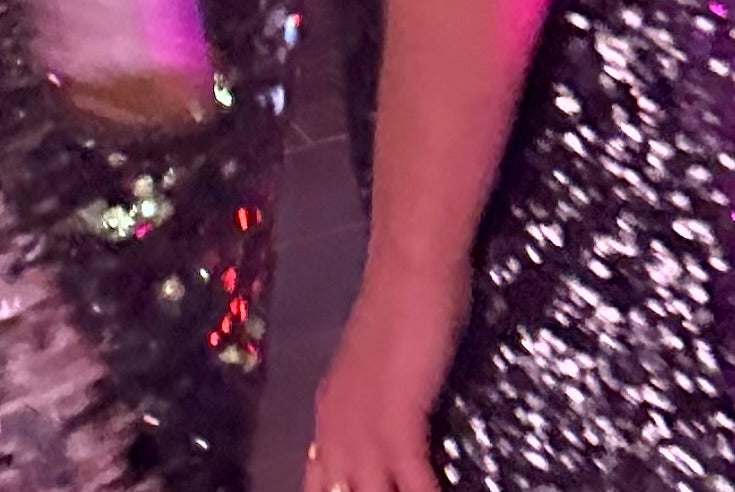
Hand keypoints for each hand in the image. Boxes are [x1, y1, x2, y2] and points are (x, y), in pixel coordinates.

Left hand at [303, 257, 468, 491]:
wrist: (410, 265)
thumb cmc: (401, 307)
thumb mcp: (376, 373)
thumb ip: (373, 412)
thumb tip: (389, 451)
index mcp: (327, 420)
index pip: (320, 488)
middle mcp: (335, 432)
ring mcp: (363, 431)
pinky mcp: (397, 424)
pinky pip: (414, 487)